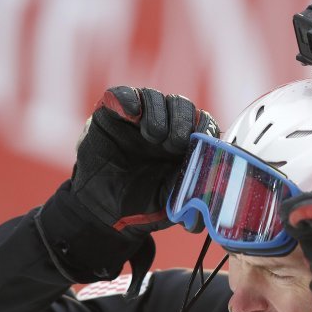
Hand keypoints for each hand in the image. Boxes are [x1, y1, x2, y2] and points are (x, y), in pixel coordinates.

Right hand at [72, 86, 217, 239]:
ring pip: (154, 97)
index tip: (200, 142)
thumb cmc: (141, 208)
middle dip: (183, 121)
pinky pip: (120, 95)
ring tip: (153, 136)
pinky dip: (128, 100)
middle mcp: (161, 128)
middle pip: (181, 105)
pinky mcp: (109, 116)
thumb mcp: (170, 200)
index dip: (204, 127)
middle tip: (175, 143)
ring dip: (158, 113)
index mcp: (181, 147)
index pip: (201, 122)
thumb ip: (188, 183)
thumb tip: (207, 171)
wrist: (104, 216)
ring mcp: (135, 121)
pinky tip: (132, 116)